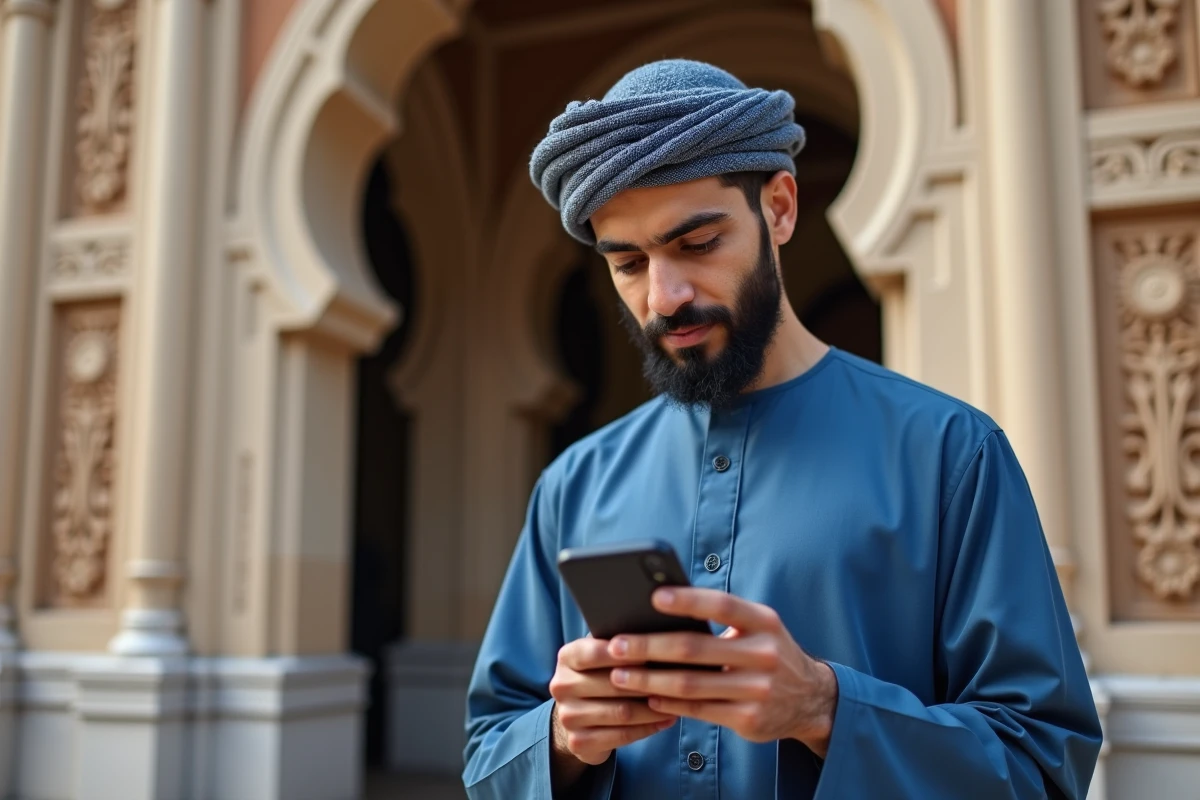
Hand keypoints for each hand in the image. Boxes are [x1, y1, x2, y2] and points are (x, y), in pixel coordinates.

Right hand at [548, 636, 676, 788]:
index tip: (655, 652)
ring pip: (621, 712)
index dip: (626, 653)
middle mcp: (561, 686)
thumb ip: (621, 641)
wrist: (578, 717)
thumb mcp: (604, 654)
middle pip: (612, 683)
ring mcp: (568, 716)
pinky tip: (666, 720)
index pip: (594, 652)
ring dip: (654, 708)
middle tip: (679, 679)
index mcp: (566, 657)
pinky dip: (648, 728)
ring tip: (679, 701)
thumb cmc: (601, 675)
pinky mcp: (579, 742)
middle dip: (649, 682)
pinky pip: (622, 735)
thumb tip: (657, 629)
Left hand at [605, 587, 838, 756]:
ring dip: (649, 680)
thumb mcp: (757, 628)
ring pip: (690, 684)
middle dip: (649, 647)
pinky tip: (647, 697)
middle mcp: (765, 655)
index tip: (653, 597)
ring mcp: (758, 690)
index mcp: (764, 622)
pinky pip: (699, 710)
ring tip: (620, 675)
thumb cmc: (767, 652)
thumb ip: (721, 619)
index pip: (721, 604)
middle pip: (695, 648)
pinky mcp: (749, 719)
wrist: (811, 699)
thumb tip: (660, 609)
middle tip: (616, 645)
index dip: (687, 600)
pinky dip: (668, 703)